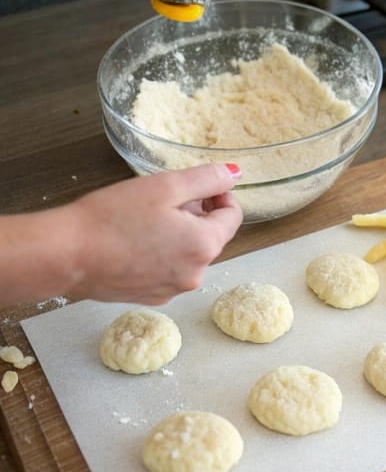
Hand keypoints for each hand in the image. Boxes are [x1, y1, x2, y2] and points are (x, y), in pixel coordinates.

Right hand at [63, 163, 242, 304]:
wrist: (65, 255)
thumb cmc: (111, 219)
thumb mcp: (165, 186)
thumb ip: (206, 178)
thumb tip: (234, 174)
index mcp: (205, 245)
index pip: (233, 216)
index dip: (219, 195)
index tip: (199, 186)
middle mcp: (196, 274)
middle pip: (211, 235)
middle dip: (196, 215)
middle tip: (163, 200)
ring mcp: (173, 289)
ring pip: (189, 253)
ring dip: (178, 234)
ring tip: (144, 220)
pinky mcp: (151, 296)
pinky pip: (168, 270)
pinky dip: (160, 254)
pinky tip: (134, 242)